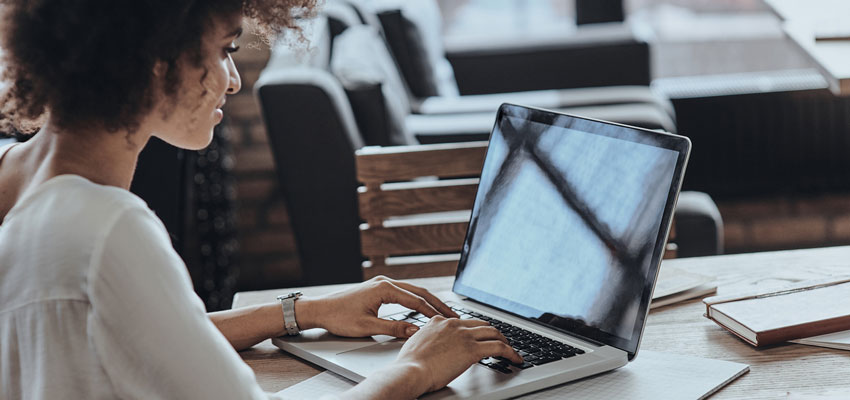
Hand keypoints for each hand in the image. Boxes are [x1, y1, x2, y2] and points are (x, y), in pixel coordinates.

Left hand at [296, 276, 458, 337]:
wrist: (319, 310)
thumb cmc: (339, 317)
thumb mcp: (368, 327)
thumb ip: (394, 328)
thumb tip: (416, 330)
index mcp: (384, 288)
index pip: (416, 300)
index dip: (434, 312)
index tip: (448, 320)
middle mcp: (385, 282)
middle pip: (419, 292)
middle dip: (437, 304)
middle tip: (454, 315)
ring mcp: (382, 284)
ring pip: (412, 291)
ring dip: (428, 301)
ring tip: (443, 312)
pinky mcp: (378, 289)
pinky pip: (403, 293)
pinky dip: (416, 300)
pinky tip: (423, 308)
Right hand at [395, 316, 522, 394]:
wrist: (410, 371)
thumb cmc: (410, 364)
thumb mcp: (417, 343)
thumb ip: (429, 340)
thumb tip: (434, 346)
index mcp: (439, 321)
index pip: (464, 321)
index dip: (475, 330)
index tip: (480, 336)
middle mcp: (453, 324)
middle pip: (482, 324)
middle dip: (493, 333)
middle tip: (500, 342)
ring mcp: (463, 335)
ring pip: (494, 333)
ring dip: (505, 341)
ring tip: (510, 351)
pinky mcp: (472, 349)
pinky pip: (499, 347)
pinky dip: (511, 352)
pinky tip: (515, 359)